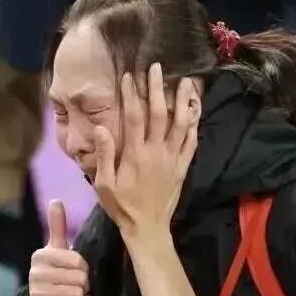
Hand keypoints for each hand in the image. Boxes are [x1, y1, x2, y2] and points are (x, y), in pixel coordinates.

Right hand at [29, 199, 91, 295]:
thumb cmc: (55, 272)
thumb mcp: (57, 249)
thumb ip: (57, 226)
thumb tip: (55, 200)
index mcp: (41, 255)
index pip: (78, 261)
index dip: (83, 269)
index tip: (76, 271)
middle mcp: (35, 273)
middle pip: (79, 279)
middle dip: (82, 285)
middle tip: (73, 286)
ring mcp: (35, 292)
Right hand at [93, 64, 199, 237]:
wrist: (147, 229)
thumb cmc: (122, 207)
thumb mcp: (104, 185)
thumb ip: (103, 155)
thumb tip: (101, 128)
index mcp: (134, 155)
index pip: (134, 117)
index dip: (131, 94)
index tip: (130, 76)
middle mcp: (156, 152)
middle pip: (159, 113)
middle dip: (157, 88)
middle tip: (157, 67)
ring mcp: (172, 159)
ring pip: (181, 123)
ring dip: (183, 100)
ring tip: (185, 81)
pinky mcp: (183, 167)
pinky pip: (192, 142)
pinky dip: (194, 124)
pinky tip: (195, 110)